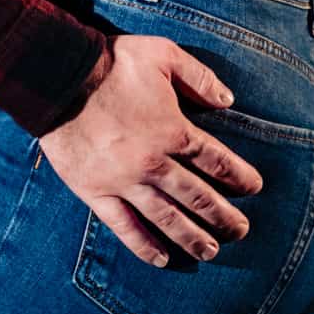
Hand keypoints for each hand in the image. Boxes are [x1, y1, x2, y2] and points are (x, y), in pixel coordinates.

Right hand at [41, 34, 263, 267]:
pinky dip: (143, 245)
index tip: (255, 187)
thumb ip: (199, 78)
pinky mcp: (96, 192)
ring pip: (165, 217)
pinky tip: (161, 258)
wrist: (59, 78)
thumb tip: (228, 99)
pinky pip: (123, 226)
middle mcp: (153, 162)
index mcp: (173, 130)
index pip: (215, 159)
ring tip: (211, 252)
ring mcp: (124, 181)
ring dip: (191, 236)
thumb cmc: (114, 63)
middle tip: (241, 231)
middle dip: (222, 215)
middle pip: (196, 195)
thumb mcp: (164, 55)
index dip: (238, 175)